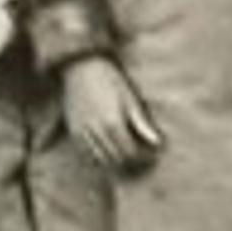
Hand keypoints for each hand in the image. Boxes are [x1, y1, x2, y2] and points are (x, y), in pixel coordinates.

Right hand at [58, 53, 161, 171]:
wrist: (81, 66)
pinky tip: (109, 153)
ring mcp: (82, 133)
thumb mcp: (129, 98)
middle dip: (131, 164)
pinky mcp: (73, 131)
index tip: (153, 156)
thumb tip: (158, 143)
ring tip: (128, 158)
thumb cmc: (109, 78)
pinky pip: (86, 155)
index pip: (130, 153)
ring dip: (115, 163)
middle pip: (116, 161)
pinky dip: (99, 159)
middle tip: (143, 160)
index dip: (143, 159)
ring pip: (100, 161)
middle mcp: (96, 132)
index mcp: (113, 123)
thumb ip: (142, 124)